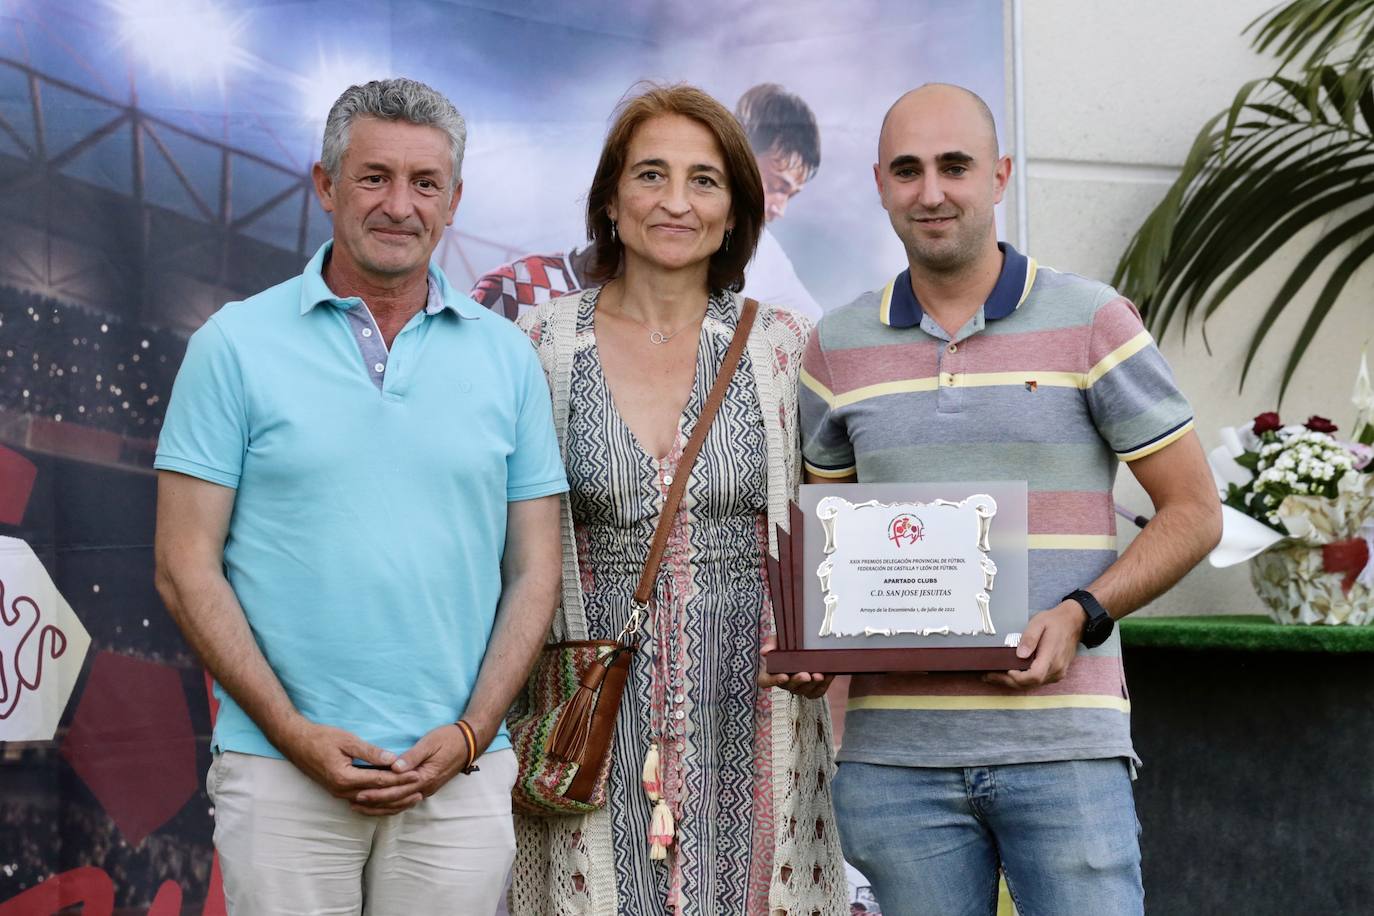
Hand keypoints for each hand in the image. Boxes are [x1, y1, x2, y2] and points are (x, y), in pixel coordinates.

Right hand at [275, 718, 421, 814]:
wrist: (296, 743)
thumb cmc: (321, 738)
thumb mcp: (348, 740)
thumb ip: (371, 752)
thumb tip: (393, 759)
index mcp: (345, 778)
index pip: (379, 781)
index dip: (400, 779)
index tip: (417, 775)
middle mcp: (342, 791)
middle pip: (377, 796)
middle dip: (400, 794)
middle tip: (421, 791)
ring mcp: (339, 794)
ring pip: (371, 804)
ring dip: (392, 803)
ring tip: (411, 800)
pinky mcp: (339, 792)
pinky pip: (363, 802)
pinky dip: (379, 804)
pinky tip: (391, 803)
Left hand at [366, 723, 480, 814]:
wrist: (469, 742)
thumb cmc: (448, 738)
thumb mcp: (430, 742)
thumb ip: (412, 756)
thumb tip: (395, 768)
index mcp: (425, 777)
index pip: (396, 790)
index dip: (377, 793)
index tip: (359, 793)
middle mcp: (425, 788)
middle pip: (396, 801)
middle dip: (374, 803)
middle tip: (353, 802)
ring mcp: (427, 789)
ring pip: (400, 804)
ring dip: (381, 807)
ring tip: (361, 806)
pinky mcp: (426, 787)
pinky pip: (406, 801)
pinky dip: (392, 804)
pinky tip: (380, 804)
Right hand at [758, 635, 832, 698]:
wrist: (807, 646)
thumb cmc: (789, 644)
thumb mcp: (780, 639)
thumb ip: (773, 643)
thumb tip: (766, 651)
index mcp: (772, 672)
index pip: (765, 681)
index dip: (773, 681)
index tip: (783, 676)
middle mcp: (785, 682)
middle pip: (789, 686)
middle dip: (798, 681)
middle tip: (806, 675)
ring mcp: (798, 688)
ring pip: (804, 690)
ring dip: (813, 684)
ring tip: (819, 675)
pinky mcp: (812, 690)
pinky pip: (818, 691)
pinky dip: (824, 684)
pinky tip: (829, 674)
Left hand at [983, 601, 1084, 689]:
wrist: (1074, 622)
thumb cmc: (1055, 621)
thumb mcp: (1039, 623)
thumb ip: (1029, 638)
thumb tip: (1019, 655)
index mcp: (1052, 657)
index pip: (1033, 676)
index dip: (1016, 677)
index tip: (1002, 671)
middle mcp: (1056, 669)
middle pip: (1030, 683)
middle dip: (1008, 682)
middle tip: (988, 676)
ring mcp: (1057, 673)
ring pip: (1033, 685)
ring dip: (1014, 682)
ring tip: (995, 676)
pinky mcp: (1056, 673)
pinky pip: (1038, 681)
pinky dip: (1023, 680)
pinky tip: (1011, 674)